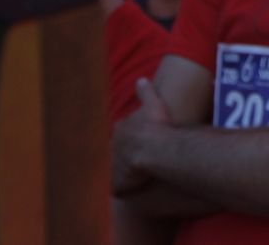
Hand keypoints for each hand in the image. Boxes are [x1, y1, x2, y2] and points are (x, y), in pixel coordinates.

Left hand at [113, 78, 172, 195]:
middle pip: (114, 150)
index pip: (122, 131)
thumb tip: (141, 79)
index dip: (130, 134)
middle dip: (121, 153)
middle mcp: (113, 148)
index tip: (137, 137)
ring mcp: (113, 167)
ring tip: (131, 174)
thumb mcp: (153, 103)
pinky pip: (117, 188)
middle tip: (134, 157)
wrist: (155, 148)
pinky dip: (121, 188)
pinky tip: (130, 190)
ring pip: (113, 169)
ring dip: (120, 171)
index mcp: (121, 129)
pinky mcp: (117, 184)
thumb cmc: (156, 126)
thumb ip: (146, 92)